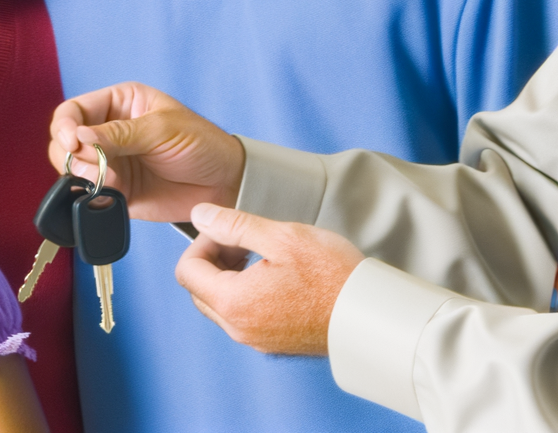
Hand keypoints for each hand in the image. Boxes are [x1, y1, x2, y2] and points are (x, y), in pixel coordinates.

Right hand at [49, 82, 244, 221]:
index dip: (65, 125)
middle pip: (64, 141)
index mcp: (119, 104)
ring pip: (72, 170)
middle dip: (73, 156)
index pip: (74, 110)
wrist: (224, 184)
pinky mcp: (115, 192)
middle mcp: (108, 131)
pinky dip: (90, 199)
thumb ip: (120, 134)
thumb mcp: (162, 129)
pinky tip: (110, 198)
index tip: (71, 142)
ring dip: (83, 178)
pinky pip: (88, 196)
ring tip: (110, 182)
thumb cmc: (201, 143)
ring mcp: (110, 163)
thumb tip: (80, 137)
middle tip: (95, 166)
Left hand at [175, 203, 364, 354]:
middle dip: (213, 258)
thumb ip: (234, 224)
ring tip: (261, 252)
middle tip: (244, 240)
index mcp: (234, 304)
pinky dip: (246, 292)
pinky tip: (274, 273)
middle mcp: (239, 329)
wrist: (371, 314)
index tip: (227, 229)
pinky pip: (242, 315)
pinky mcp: (273, 343)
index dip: (201, 242)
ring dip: (229, 275)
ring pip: (220, 303)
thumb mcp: (280, 235)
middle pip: (199, 289)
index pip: (187, 271)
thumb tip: (199, 215)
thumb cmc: (332, 275)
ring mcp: (256, 340)